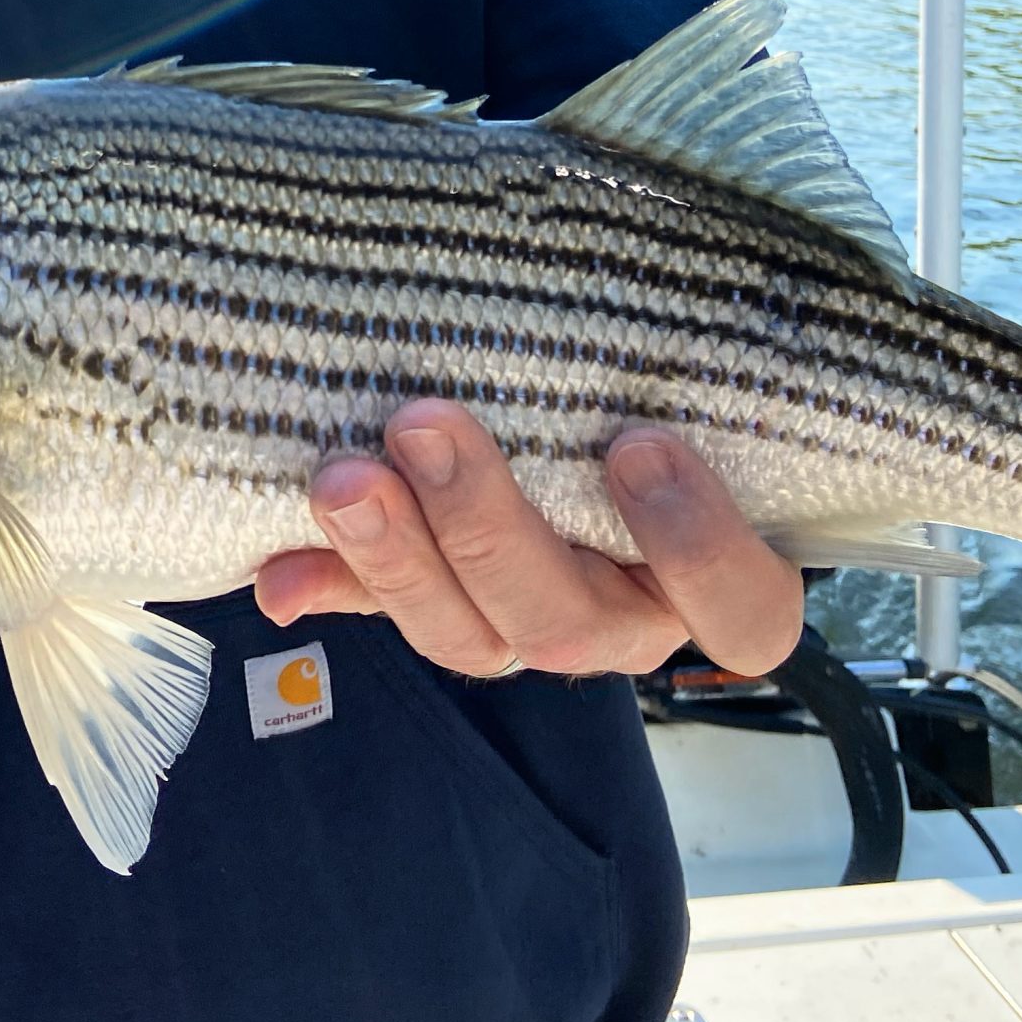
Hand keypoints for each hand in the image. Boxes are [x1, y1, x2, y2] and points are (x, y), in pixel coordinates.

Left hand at [254, 401, 803, 678]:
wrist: (595, 414)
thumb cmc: (650, 397)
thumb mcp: (653, 390)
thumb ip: (638, 382)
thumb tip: (646, 399)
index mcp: (700, 580)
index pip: (743, 612)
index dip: (695, 548)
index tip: (637, 444)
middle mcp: (620, 617)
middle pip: (570, 624)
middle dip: (487, 527)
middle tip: (425, 422)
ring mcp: (529, 624)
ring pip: (479, 640)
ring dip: (397, 557)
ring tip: (346, 478)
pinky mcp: (448, 608)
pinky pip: (386, 619)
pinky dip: (330, 585)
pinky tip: (278, 573)